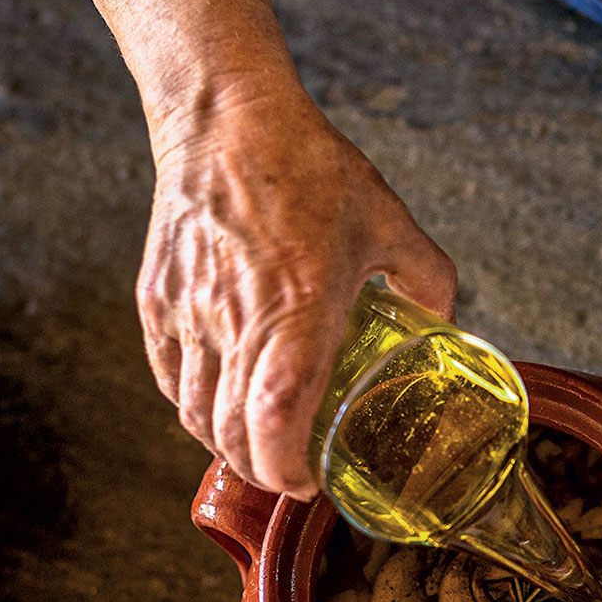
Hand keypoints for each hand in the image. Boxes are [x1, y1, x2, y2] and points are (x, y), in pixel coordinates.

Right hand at [139, 88, 455, 496]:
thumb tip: (445, 320)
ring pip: (193, 413)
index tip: (311, 482)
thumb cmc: (308, 167)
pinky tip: (219, 400)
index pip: (274, 423)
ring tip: (259, 443)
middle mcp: (235, 322)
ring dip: (225, 442)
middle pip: (228, 436)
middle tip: (294, 473)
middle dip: (262, 470)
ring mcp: (188, 313)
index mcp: (297, 311)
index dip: (287, 470)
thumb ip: (426, 277)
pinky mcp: (157, 299)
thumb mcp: (388, 221)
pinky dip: (192, 404)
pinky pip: (169, 376)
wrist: (226, 119)